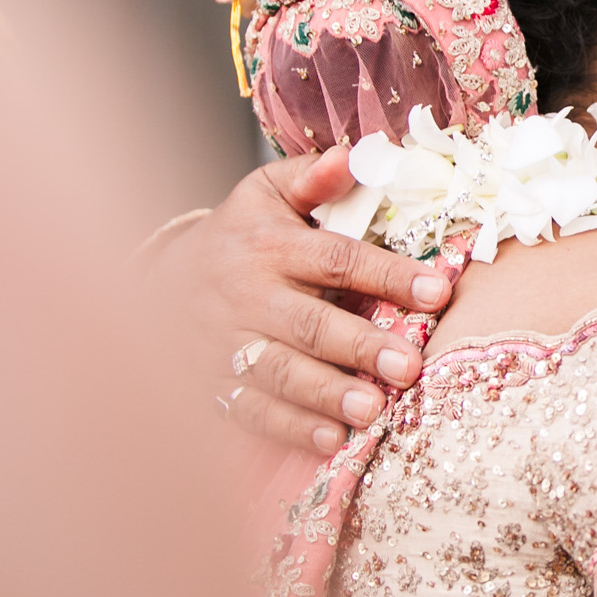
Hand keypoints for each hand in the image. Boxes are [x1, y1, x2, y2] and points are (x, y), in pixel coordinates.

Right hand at [149, 146, 448, 452]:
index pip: (335, 258)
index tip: (437, 291)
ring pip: (280, 373)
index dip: (386, 275)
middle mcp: (247, 297)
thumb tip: (355, 156)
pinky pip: (252, 409)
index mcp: (269, 245)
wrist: (158, 281)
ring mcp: (227, 344)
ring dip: (327, 395)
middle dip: (359, 346)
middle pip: (308, 324)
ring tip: (372, 410)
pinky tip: (330, 440)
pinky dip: (291, 428)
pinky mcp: (214, 382)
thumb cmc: (240, 234)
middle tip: (408, 367)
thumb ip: (312, 178)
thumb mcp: (267, 193)